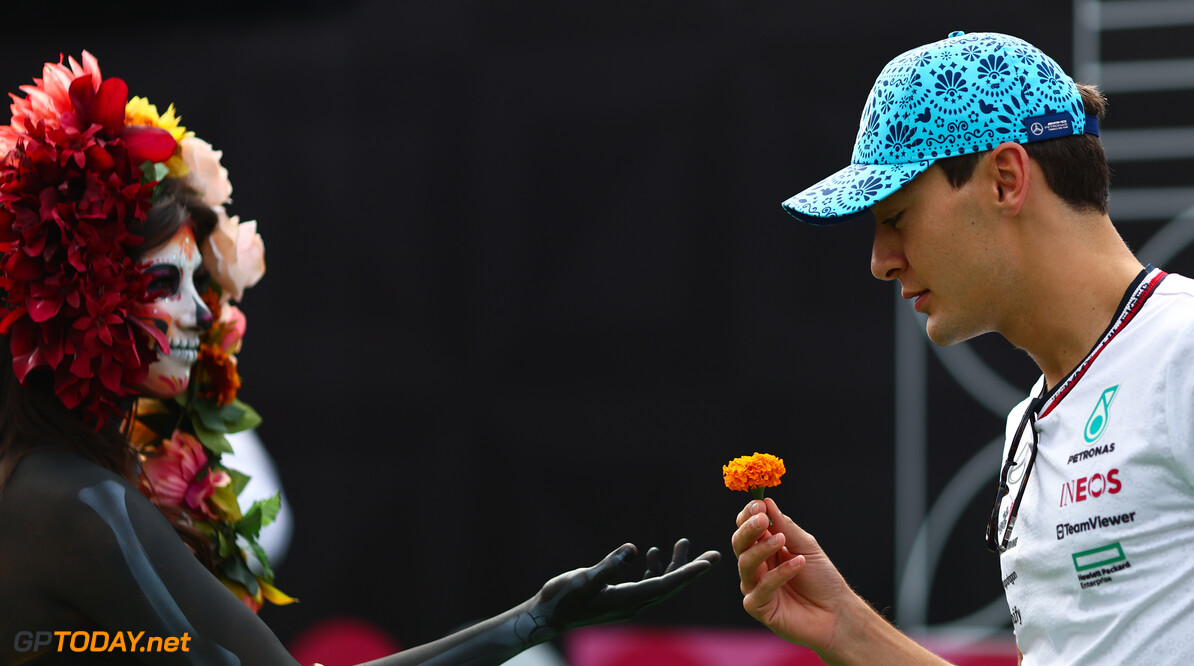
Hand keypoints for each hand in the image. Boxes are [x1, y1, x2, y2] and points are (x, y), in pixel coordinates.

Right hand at [520, 539, 719, 642]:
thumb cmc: (562, 599)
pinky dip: (655, 569)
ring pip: (660, 584)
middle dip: (692, 570)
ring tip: (684, 543)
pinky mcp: (620, 598)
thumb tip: (633, 549)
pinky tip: (653, 554)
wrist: (546, 617)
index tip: (708, 563)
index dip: (688, 573)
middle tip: (714, 555)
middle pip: (670, 586)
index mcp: (628, 601)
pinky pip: (646, 584)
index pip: (666, 585)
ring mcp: (627, 603)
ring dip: (674, 565)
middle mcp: (633, 604)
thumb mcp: (583, 580)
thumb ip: (608, 566)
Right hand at [732, 497, 851, 650]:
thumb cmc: (821, 578)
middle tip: (761, 518)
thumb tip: (767, 502)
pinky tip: (798, 564)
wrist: (836, 612)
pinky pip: (761, 588)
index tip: (758, 504)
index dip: (749, 515)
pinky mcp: (757, 606)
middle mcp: (756, 565)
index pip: (746, 527)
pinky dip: (779, 574)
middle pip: (739, 543)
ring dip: (762, 549)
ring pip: (745, 563)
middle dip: (748, 529)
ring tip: (781, 540)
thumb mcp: (806, 546)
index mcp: (764, 547)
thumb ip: (785, 527)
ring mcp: (754, 586)